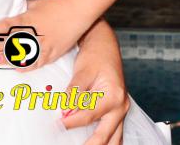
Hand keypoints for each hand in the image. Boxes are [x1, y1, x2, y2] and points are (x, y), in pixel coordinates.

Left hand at [0, 0, 89, 70]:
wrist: (76, 12)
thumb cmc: (56, 6)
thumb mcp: (36, 3)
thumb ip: (24, 9)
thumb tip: (15, 9)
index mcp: (29, 18)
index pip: (7, 25)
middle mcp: (34, 33)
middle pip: (11, 41)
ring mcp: (43, 44)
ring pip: (22, 54)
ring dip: (8, 58)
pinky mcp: (51, 53)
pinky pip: (38, 61)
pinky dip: (27, 65)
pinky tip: (17, 68)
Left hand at [63, 20, 127, 144]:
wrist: (105, 45)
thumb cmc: (95, 55)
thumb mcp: (82, 72)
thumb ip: (74, 94)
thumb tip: (64, 112)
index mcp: (114, 96)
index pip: (88, 116)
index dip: (70, 122)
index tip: (57, 126)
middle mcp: (121, 106)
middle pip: (104, 135)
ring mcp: (122, 110)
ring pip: (114, 139)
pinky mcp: (117, 111)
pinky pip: (114, 133)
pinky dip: (105, 140)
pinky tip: (93, 142)